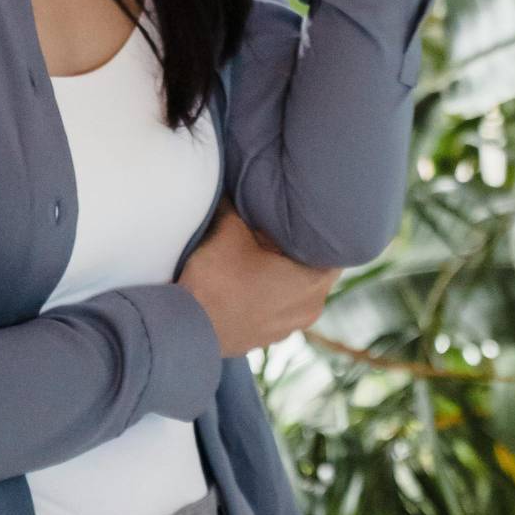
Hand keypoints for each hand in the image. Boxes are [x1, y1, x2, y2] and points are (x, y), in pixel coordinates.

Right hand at [175, 197, 342, 356]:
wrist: (179, 331)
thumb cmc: (211, 280)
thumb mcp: (229, 229)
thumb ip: (241, 202)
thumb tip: (240, 177)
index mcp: (313, 282)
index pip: (335, 247)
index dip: (320, 226)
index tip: (306, 211)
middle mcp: (309, 308)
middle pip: (317, 266)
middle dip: (301, 246)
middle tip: (282, 224)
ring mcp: (288, 328)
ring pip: (299, 287)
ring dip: (287, 270)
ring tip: (264, 249)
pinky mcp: (266, 338)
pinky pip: (280, 306)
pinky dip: (273, 291)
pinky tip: (251, 276)